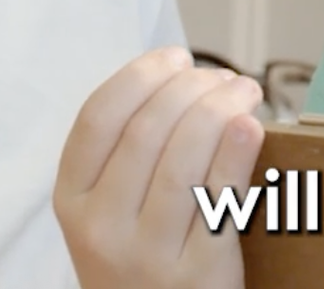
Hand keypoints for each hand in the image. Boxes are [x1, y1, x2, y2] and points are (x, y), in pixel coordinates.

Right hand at [55, 47, 265, 288]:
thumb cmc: (140, 253)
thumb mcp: (108, 209)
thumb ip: (127, 151)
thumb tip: (182, 75)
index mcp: (72, 200)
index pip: (98, 117)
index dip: (140, 75)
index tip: (176, 56)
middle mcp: (101, 227)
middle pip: (147, 130)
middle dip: (192, 86)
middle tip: (225, 76)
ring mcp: (147, 253)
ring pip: (183, 159)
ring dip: (220, 109)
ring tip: (246, 91)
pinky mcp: (198, 272)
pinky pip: (219, 199)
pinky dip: (236, 154)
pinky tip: (250, 126)